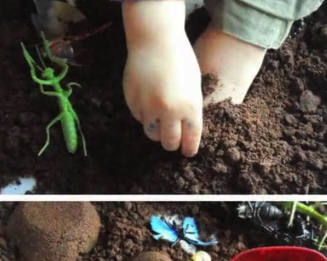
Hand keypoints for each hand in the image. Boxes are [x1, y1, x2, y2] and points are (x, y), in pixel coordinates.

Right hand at [122, 0, 202, 156]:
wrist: (154, 42)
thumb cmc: (179, 60)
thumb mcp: (193, 86)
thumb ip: (190, 108)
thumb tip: (185, 130)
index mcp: (189, 106)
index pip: (190, 139)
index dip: (189, 148)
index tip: (188, 152)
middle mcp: (168, 110)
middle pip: (168, 142)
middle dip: (171, 143)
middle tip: (172, 141)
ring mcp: (148, 107)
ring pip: (151, 133)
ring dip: (156, 131)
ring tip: (159, 122)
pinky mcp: (132, 103)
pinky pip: (139, 118)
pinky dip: (144, 115)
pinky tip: (148, 102)